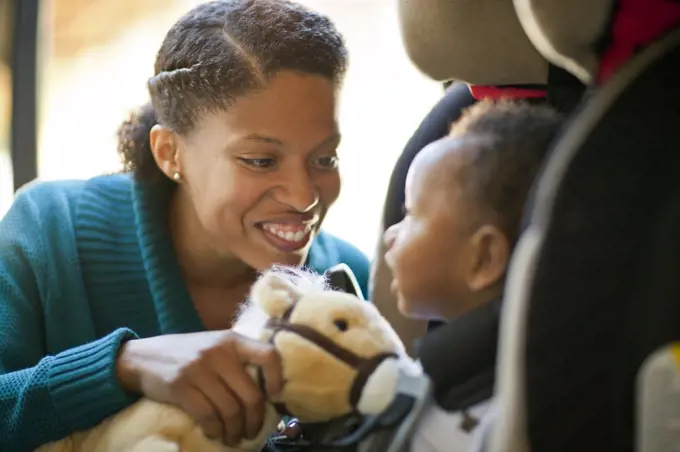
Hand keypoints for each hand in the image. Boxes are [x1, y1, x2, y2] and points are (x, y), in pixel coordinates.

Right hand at [115, 330, 282, 446]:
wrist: (143, 356)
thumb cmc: (187, 354)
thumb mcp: (215, 345)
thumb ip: (237, 359)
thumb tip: (267, 390)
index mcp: (232, 340)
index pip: (268, 355)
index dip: (277, 378)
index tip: (274, 397)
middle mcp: (219, 352)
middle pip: (250, 394)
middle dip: (254, 419)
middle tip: (252, 431)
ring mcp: (199, 369)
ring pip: (230, 409)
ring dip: (235, 430)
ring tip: (234, 437)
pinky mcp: (181, 387)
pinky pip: (208, 416)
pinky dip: (215, 430)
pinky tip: (215, 433)